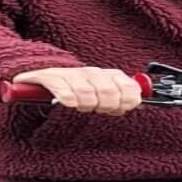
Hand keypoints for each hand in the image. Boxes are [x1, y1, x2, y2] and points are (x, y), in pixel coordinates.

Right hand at [11, 66, 142, 115]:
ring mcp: (70, 74)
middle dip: (106, 105)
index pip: (126, 84)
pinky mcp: (48, 77)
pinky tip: (68, 102)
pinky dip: (67, 97)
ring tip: (81, 107)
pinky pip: (60, 86)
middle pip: (107, 90)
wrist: (42, 79)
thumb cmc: (77, 91)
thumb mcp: (102, 96)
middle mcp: (90, 72)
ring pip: (86, 91)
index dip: (127, 99)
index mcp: (106, 75)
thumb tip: (139, 103)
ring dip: (85, 104)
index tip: (123, 107)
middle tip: (98, 109)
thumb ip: (122, 100)